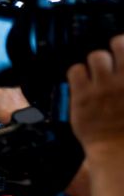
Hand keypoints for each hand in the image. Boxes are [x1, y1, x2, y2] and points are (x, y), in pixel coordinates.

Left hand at [69, 34, 123, 153]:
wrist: (117, 151)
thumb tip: (122, 67)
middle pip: (119, 43)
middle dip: (116, 47)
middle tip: (114, 56)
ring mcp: (104, 87)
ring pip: (96, 55)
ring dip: (97, 61)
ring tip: (98, 72)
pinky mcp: (83, 96)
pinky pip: (76, 70)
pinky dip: (78, 72)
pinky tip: (82, 81)